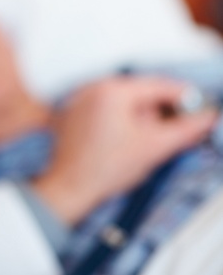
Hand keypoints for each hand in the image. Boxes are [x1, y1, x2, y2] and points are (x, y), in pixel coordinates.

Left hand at [32, 76, 217, 225]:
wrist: (69, 189)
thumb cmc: (103, 170)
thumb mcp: (154, 147)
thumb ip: (186, 129)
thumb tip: (206, 118)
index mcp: (111, 91)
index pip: (158, 85)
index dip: (184, 97)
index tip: (200, 107)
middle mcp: (92, 90)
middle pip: (141, 93)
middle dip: (161, 111)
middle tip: (178, 129)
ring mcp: (80, 101)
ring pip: (124, 103)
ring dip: (142, 118)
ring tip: (147, 142)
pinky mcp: (74, 115)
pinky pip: (106, 110)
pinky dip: (123, 121)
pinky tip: (129, 142)